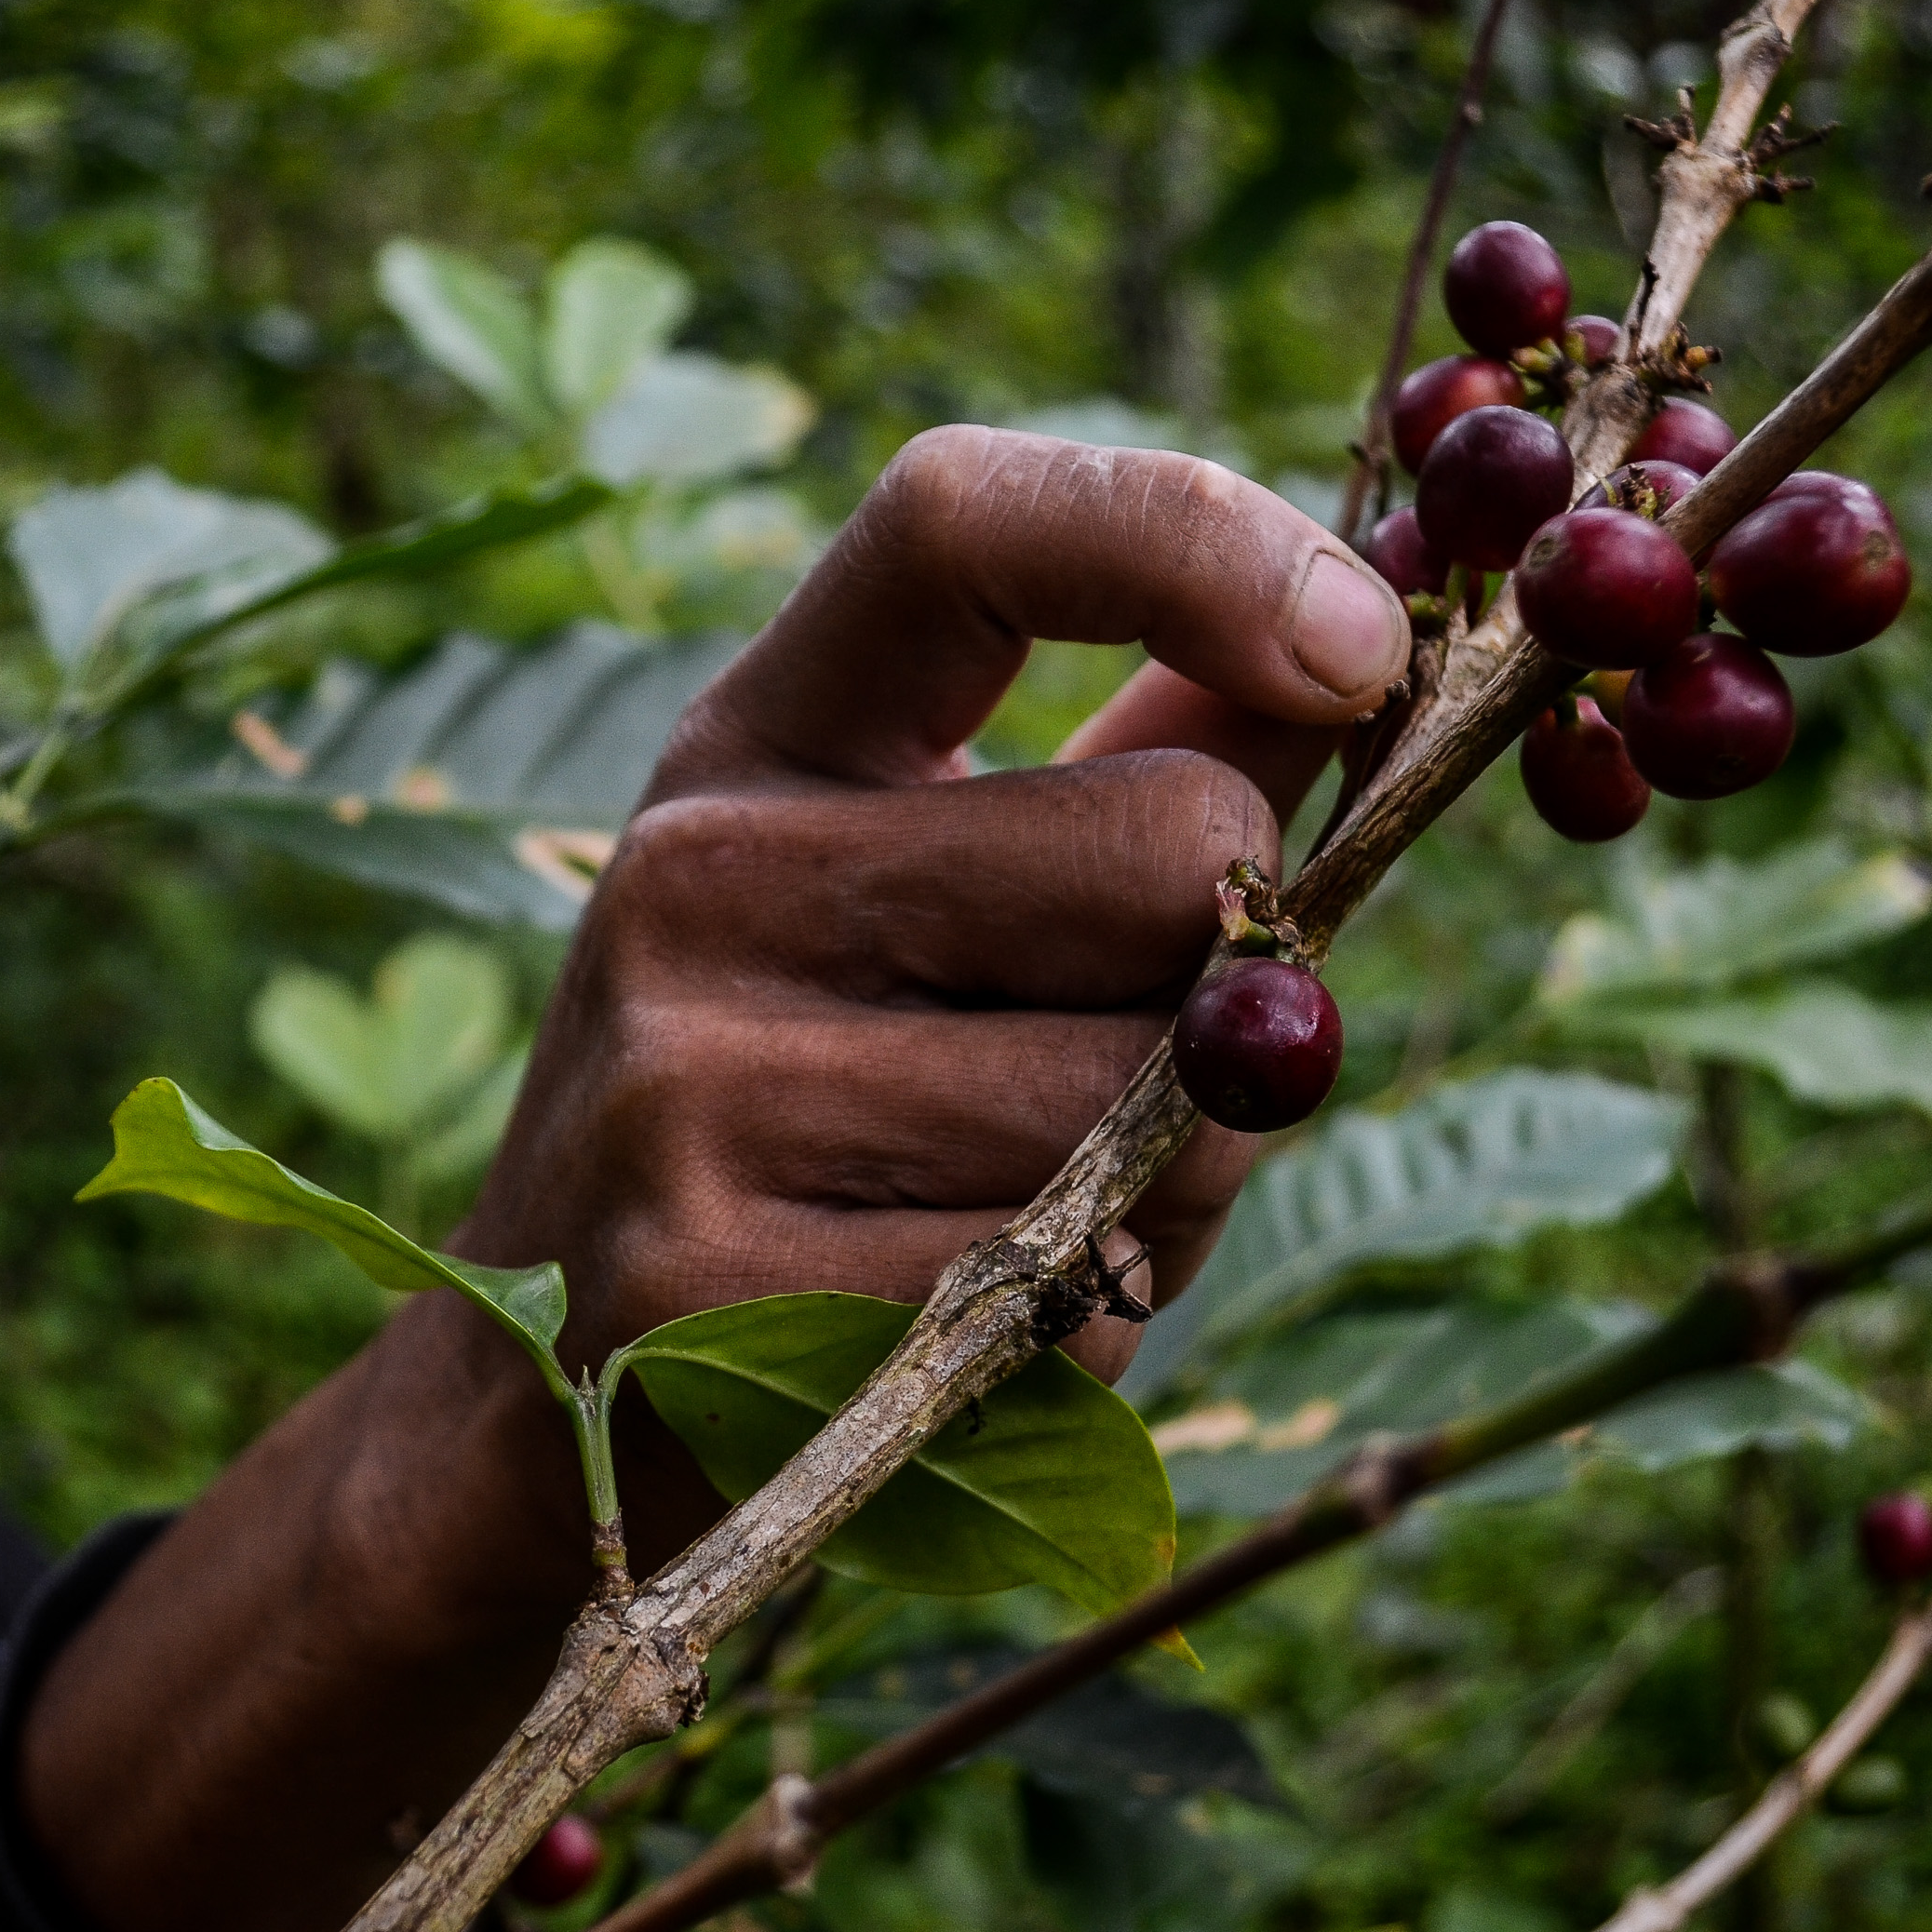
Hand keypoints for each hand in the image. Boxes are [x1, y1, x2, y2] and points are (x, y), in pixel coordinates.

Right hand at [21, 428, 1408, 1931]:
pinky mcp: (713, 1289)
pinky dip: (1084, 1331)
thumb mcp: (920, 895)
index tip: (1362, 649)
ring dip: (1175, 1186)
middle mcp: (697, 871)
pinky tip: (963, 1334)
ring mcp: (686, 1080)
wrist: (543, 1407)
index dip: (1197, 544)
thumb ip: (1142, 766)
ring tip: (1024, 1222)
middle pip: (1179, 850)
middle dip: (1234, 988)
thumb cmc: (813, 1108)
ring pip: (1157, 1101)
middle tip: (1123, 1081)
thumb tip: (1387, 649)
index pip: (967, 524)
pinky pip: (1072, 1291)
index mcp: (761, 737)